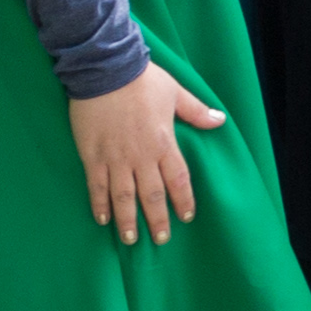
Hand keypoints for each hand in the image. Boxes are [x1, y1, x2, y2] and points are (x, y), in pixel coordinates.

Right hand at [67, 63, 224, 245]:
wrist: (105, 69)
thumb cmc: (143, 80)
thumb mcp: (176, 93)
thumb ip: (196, 111)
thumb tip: (219, 121)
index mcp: (164, 143)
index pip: (178, 180)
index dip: (183, 201)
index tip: (186, 218)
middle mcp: (141, 156)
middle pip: (151, 195)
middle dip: (156, 219)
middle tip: (160, 240)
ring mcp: (115, 158)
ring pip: (123, 196)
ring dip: (127, 219)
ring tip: (130, 239)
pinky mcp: (91, 155)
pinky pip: (96, 185)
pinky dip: (99, 203)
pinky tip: (102, 219)